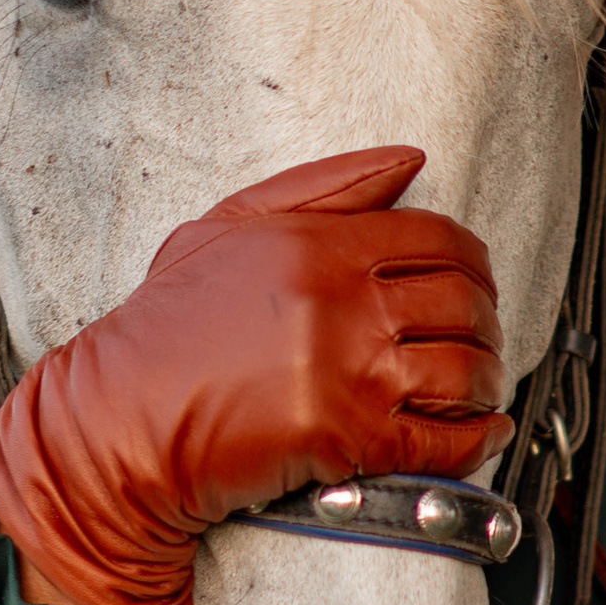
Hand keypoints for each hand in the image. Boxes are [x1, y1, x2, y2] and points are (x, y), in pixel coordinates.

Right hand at [0, 148, 508, 604]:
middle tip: (481, 337)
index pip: (440, 241)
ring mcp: (348, 374)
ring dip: (487, 383)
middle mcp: (341, 304)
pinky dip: (475, 441)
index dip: (473, 263)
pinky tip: (478, 435)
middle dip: (487, 323)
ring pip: (465, 372)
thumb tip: (406, 162)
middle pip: (464, 305)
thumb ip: (323, 189)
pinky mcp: (345, 441)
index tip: (474, 283)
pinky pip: (442, 442)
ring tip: (478, 389)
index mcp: (318, 245)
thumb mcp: (226, 228)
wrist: (118, 424)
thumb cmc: (164, 331)